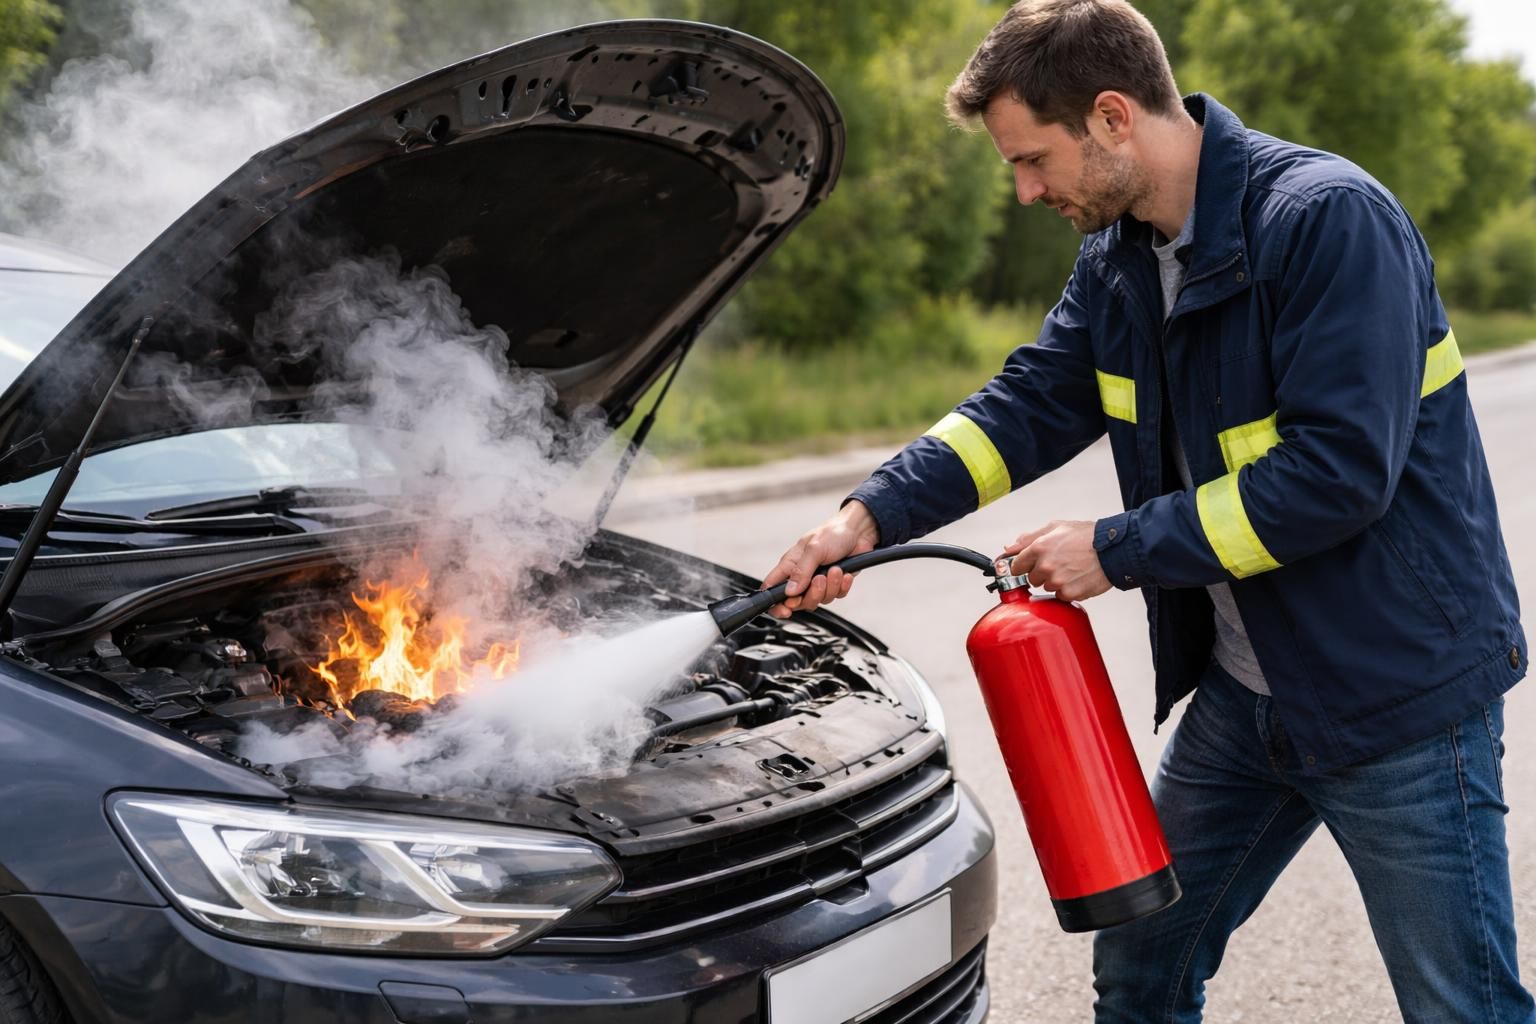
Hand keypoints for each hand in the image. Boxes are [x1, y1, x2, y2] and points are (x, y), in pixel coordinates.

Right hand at [761, 501, 879, 617]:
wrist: (858, 532)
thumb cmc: (833, 533)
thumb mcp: (814, 549)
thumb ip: (801, 571)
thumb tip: (789, 591)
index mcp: (790, 565)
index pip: (772, 589)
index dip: (775, 604)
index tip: (786, 610)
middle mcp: (802, 576)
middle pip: (798, 601)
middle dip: (811, 595)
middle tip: (819, 579)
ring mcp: (818, 581)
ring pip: (818, 600)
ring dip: (830, 587)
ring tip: (835, 570)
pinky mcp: (834, 584)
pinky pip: (835, 596)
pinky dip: (842, 586)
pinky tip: (845, 574)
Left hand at [1003, 520, 1111, 601]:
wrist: (1114, 550)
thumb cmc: (1088, 537)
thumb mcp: (1056, 527)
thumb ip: (1029, 538)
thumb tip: (1009, 548)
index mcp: (1039, 547)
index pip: (1016, 565)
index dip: (1023, 565)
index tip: (1027, 566)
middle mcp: (1046, 565)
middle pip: (1032, 578)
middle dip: (1042, 572)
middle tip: (1060, 563)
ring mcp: (1057, 581)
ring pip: (1047, 587)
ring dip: (1056, 581)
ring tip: (1072, 568)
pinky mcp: (1069, 593)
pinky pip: (1061, 595)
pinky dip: (1068, 590)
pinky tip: (1078, 577)